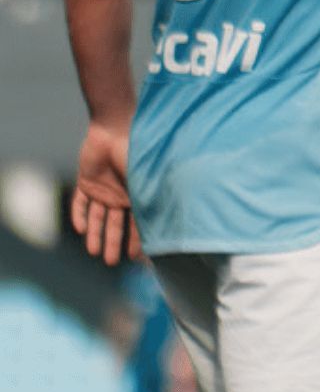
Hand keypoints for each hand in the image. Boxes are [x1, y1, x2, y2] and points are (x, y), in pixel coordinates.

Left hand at [71, 121, 137, 266]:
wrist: (113, 129)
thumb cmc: (135, 151)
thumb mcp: (145, 178)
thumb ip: (149, 198)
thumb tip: (168, 220)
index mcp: (137, 195)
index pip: (137, 224)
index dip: (137, 241)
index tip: (136, 258)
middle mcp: (120, 195)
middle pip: (116, 225)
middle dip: (114, 244)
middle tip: (112, 262)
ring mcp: (102, 189)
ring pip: (98, 217)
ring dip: (96, 235)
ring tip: (94, 253)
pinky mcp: (86, 182)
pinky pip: (80, 202)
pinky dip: (80, 215)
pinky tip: (81, 230)